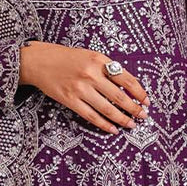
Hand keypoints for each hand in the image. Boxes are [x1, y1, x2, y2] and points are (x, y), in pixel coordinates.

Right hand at [19, 42, 148, 132]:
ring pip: (107, 109)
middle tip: (143, 116)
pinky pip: (91, 116)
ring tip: (131, 125)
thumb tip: (128, 87)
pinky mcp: (70, 100)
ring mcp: (80, 89)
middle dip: (134, 109)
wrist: (40, 61)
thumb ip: (107, 68)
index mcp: (99, 61)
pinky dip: (104, 124)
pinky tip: (113, 129)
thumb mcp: (91, 56)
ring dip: (122, 119)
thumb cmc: (67, 58)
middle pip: (119, 97)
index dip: (139, 92)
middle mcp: (91, 75)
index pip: (126, 78)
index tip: (146, 101)